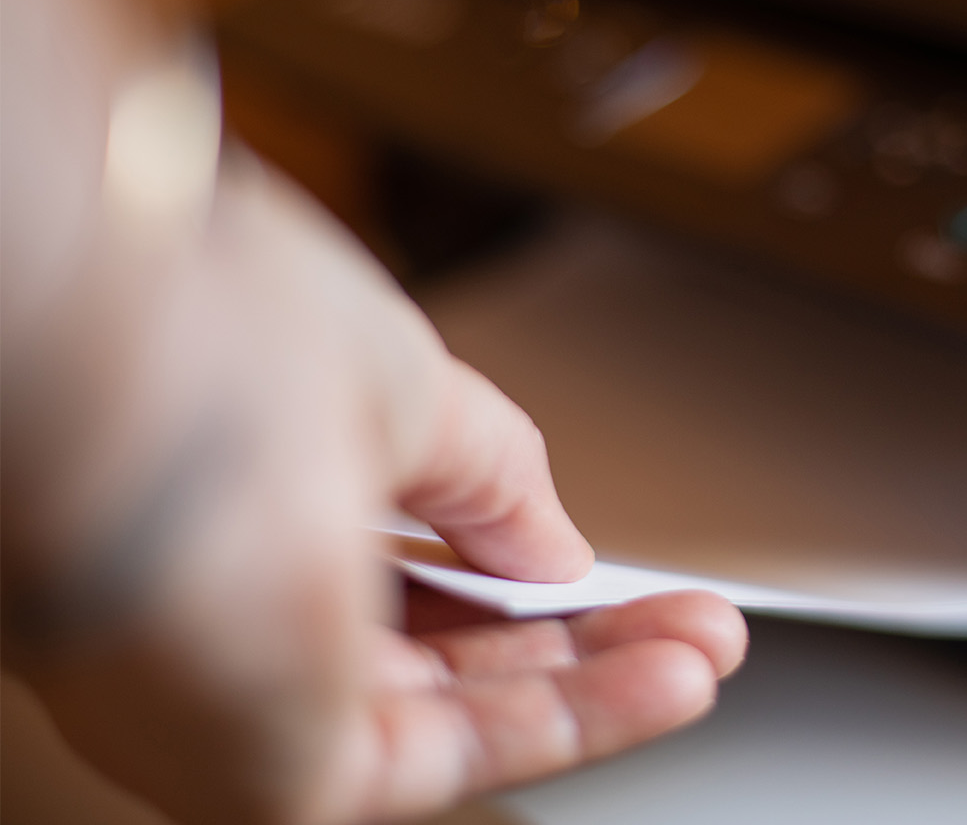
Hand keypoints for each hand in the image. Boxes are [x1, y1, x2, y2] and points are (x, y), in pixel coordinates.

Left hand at [8, 156, 746, 824]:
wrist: (128, 370)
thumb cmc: (211, 334)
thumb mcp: (406, 392)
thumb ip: (489, 481)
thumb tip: (555, 549)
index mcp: (236, 503)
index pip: (399, 565)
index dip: (518, 564)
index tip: (609, 561)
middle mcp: (225, 608)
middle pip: (437, 651)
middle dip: (580, 638)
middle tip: (684, 622)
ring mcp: (240, 692)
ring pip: (452, 716)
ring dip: (596, 685)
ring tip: (700, 653)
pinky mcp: (264, 770)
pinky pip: (454, 757)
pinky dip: (575, 719)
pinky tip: (662, 679)